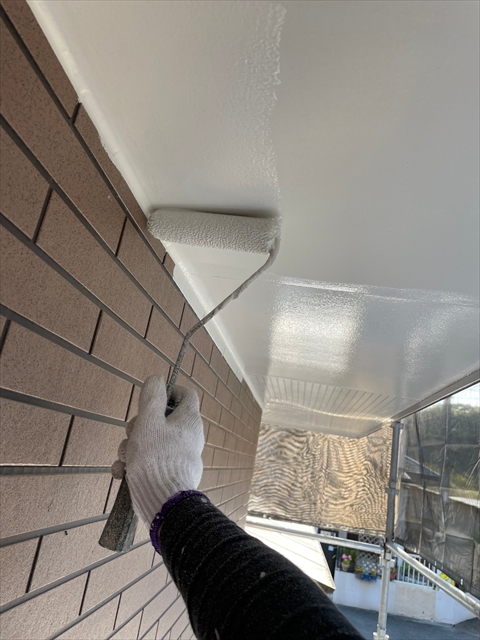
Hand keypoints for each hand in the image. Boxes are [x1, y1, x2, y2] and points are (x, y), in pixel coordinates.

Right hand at [112, 375, 203, 525]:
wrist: (163, 501)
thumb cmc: (156, 457)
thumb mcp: (149, 420)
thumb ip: (151, 397)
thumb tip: (157, 378)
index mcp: (189, 419)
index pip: (186, 394)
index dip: (168, 390)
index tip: (151, 396)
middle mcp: (188, 436)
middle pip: (161, 418)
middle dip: (139, 424)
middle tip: (132, 433)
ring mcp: (179, 455)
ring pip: (151, 441)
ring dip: (132, 446)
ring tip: (126, 458)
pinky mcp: (168, 472)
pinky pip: (149, 461)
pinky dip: (134, 464)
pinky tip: (122, 472)